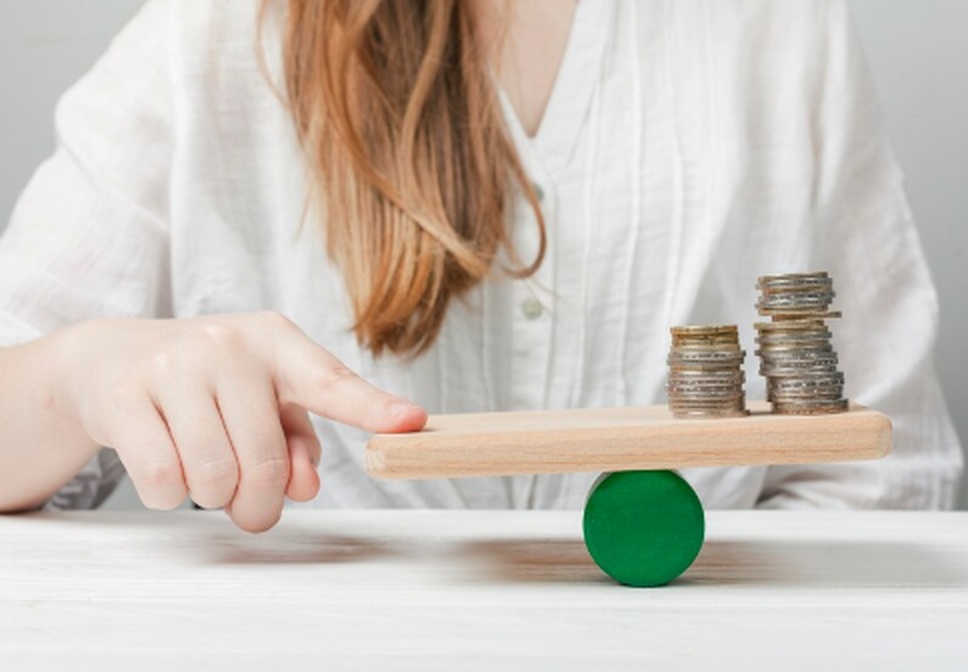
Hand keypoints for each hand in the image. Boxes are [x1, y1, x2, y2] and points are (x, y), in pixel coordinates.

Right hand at [56, 313, 426, 531]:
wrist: (111, 358)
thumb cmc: (208, 385)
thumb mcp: (262, 398)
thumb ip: (297, 440)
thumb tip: (306, 487)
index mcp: (276, 341)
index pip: (331, 382)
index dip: (373, 408)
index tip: (412, 423)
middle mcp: (228, 344)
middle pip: (265, 461)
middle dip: (259, 502)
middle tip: (250, 505)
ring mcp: (173, 365)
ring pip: (213, 477)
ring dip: (212, 497)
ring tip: (204, 472)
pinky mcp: (124, 396)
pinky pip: (163, 481)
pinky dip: (169, 495)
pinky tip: (166, 464)